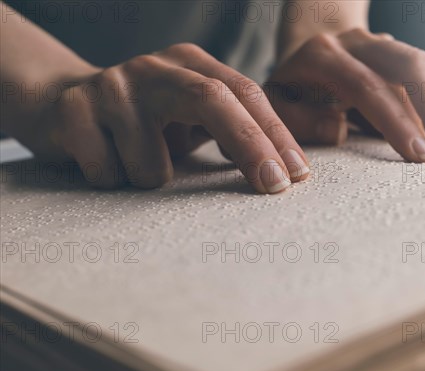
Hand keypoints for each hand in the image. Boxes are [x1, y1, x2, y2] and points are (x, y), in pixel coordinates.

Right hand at [28, 43, 309, 192]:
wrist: (63, 106)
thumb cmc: (147, 123)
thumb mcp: (194, 119)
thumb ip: (236, 132)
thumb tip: (289, 170)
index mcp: (193, 65)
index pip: (246, 94)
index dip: (276, 135)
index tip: (298, 176)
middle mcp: (156, 67)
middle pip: (212, 101)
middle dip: (250, 147)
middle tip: (274, 187)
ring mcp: (112, 85)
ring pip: (152, 165)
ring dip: (152, 180)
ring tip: (134, 162)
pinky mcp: (73, 110)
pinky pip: (109, 174)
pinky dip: (112, 182)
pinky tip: (104, 160)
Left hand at [266, 28, 424, 162]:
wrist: (304, 52)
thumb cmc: (289, 89)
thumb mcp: (275, 106)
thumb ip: (297, 119)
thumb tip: (339, 130)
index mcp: (322, 54)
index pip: (366, 85)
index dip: (396, 121)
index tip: (419, 156)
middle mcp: (357, 42)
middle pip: (408, 66)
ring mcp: (381, 44)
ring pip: (422, 69)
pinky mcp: (397, 56)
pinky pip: (424, 80)